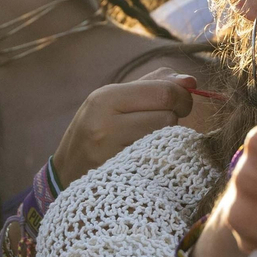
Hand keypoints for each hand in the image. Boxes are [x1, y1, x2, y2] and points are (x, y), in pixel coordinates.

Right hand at [53, 68, 198, 184]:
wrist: (65, 173)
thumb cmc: (98, 130)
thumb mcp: (115, 100)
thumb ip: (154, 84)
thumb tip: (191, 81)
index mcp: (105, 98)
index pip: (164, 92)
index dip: (182, 96)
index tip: (180, 103)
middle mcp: (105, 125)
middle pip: (168, 116)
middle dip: (175, 117)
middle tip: (165, 122)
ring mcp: (111, 154)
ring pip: (166, 138)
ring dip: (166, 138)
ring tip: (147, 140)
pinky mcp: (120, 176)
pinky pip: (158, 160)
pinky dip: (159, 156)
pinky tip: (144, 157)